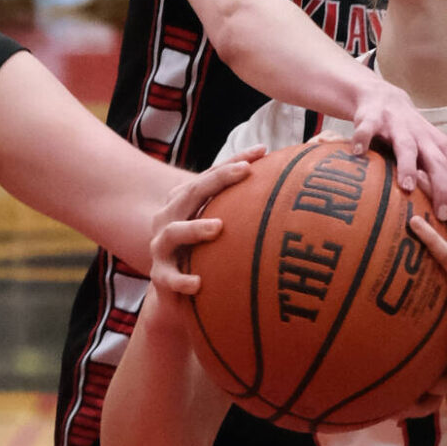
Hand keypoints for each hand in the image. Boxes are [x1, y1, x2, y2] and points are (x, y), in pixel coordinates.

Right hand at [147, 155, 258, 306]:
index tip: (262, 150)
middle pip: (190, 194)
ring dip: (195, 228)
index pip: (209, 176)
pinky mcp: (160, 276)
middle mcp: (169, 219)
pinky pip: (169, 278)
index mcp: (183, 203)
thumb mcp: (219, 230)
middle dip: (217, 180)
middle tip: (244, 171)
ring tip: (218, 227)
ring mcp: (161, 247)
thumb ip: (241, 210)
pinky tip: (198, 283)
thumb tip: (286, 190)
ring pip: (174, 232)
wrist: (175, 295)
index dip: (233, 162)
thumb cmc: (203, 255)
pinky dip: (182, 280)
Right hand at [351, 72, 446, 220]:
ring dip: (408, 165)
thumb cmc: (416, 132)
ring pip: (406, 147)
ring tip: (407, 186)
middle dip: (444, 187)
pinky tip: (357, 154)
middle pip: (439, 162)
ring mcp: (398, 128)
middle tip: (444, 214)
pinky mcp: (372, 120)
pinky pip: (367, 129)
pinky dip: (362, 139)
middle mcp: (423, 138)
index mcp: (441, 146)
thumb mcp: (444, 147)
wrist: (384, 98)